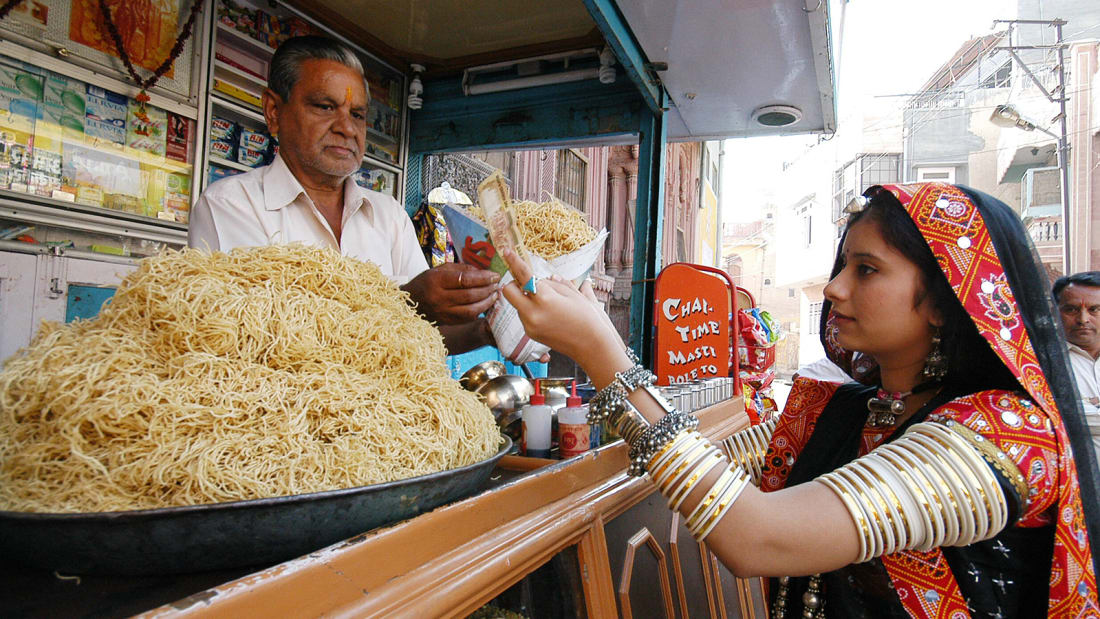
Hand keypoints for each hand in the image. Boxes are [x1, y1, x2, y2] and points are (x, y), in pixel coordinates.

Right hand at [402, 263, 499, 324]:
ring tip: (495, 295)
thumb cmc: (426, 282)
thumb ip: (460, 269)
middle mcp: (439, 298)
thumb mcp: (439, 270)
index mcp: (436, 281)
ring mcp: (442, 313)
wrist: (410, 303)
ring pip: (471, 310)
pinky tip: (486, 304)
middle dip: (487, 290)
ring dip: (487, 302)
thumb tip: (482, 271)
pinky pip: (467, 318)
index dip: (483, 278)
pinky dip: (479, 311)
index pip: (465, 279)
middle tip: (498, 285)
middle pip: (470, 295)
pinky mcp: (447, 322)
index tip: (495, 275)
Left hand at [500, 249, 624, 372]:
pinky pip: (524, 315)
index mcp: (545, 298)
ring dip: (526, 298)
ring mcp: (530, 326)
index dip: (514, 261)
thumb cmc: (589, 319)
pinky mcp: (531, 334)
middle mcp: (532, 313)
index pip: (523, 275)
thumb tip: (548, 278)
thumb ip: (557, 284)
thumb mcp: (575, 295)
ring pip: (517, 303)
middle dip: (515, 284)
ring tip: (551, 302)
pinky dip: (531, 310)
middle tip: (530, 283)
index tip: (507, 252)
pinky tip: (550, 313)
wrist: (593, 347)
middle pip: (508, 291)